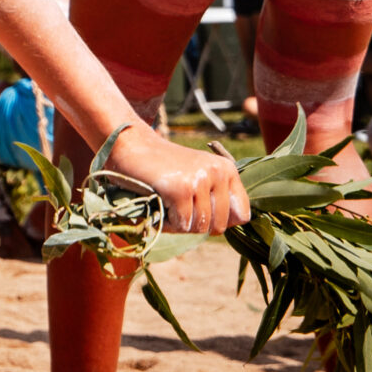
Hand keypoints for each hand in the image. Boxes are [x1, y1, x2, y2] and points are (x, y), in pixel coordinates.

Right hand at [96, 124, 251, 234]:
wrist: (130, 144)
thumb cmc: (162, 166)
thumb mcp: (198, 175)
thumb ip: (216, 196)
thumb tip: (227, 227)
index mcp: (228, 170)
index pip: (242, 215)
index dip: (220, 221)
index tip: (199, 213)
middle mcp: (218, 173)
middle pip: (219, 226)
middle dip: (196, 225)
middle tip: (176, 209)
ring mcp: (200, 180)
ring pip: (199, 228)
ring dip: (178, 225)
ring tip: (165, 205)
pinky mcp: (180, 189)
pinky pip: (181, 224)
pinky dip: (166, 223)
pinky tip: (157, 205)